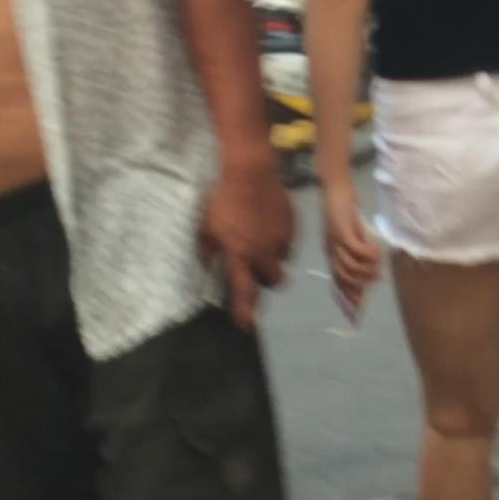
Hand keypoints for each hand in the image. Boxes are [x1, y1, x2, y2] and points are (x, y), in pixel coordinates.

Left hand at [200, 156, 294, 330]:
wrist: (251, 173)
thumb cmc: (223, 199)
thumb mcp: (206, 226)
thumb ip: (209, 248)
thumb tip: (208, 260)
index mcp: (241, 255)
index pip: (244, 292)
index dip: (244, 312)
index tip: (246, 327)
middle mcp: (264, 253)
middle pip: (273, 281)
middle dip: (266, 278)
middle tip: (256, 266)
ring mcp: (281, 239)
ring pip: (282, 260)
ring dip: (273, 257)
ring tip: (262, 239)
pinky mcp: (292, 226)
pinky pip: (288, 240)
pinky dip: (280, 238)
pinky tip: (269, 223)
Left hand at [322, 183, 382, 317]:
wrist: (336, 186)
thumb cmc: (344, 207)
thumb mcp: (352, 231)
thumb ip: (357, 245)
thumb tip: (369, 262)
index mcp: (331, 251)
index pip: (338, 280)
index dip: (348, 295)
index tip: (358, 308)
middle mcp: (331, 250)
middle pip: (343, 277)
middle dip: (362, 283)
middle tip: (377, 277)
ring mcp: (335, 241)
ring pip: (350, 267)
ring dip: (367, 268)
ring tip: (379, 263)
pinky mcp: (342, 231)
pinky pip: (356, 251)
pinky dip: (369, 254)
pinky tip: (378, 250)